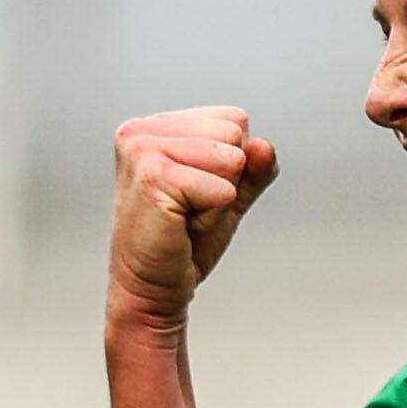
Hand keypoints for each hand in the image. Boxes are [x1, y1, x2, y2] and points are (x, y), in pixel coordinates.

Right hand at [108, 105, 278, 327]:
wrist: (153, 287)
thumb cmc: (184, 242)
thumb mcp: (229, 196)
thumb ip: (253, 169)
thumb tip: (264, 145)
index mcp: (156, 125)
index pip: (235, 120)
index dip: (232, 164)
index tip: (196, 192)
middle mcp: (141, 130)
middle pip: (235, 135)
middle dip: (226, 180)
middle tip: (190, 208)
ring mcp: (142, 150)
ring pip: (232, 160)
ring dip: (218, 200)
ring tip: (184, 217)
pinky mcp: (153, 177)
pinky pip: (223, 190)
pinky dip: (212, 217)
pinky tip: (181, 227)